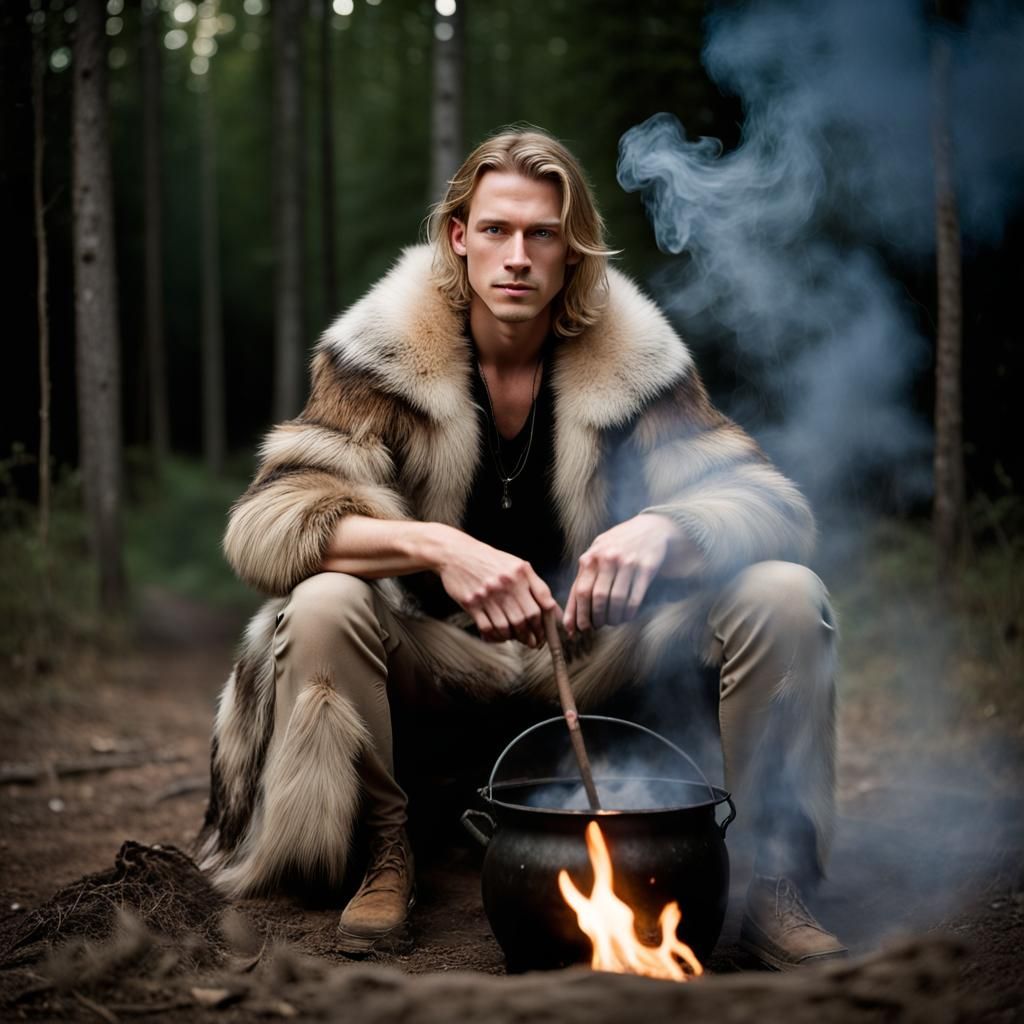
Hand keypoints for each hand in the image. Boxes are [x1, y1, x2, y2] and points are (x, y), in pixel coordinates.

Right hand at [434, 531, 558, 646]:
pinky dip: (496, 637)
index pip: (543, 602)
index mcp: (521, 573)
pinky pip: (488, 628)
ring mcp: (488, 594)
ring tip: (517, 639)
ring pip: (507, 627)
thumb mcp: (516, 565)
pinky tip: (499, 636)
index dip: (548, 622)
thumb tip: (553, 610)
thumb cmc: (489, 560)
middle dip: (533, 635)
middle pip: (526, 618)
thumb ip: (535, 585)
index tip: (547, 633)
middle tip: (534, 642)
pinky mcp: (471, 603)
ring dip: (514, 638)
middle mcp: (506, 583)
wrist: (457, 553)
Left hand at [563, 514, 683, 636]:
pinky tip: (626, 616)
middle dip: (595, 618)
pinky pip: (635, 598)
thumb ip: (583, 579)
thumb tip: (569, 615)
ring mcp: (627, 563)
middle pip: (597, 598)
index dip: (577, 615)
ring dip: (613, 618)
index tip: (575, 630)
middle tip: (596, 627)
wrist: (650, 528)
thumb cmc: (616, 546)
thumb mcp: (596, 555)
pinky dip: (629, 613)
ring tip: (612, 622)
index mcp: (590, 557)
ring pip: (616, 600)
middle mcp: (607, 559)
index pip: (579, 592)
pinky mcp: (646, 568)